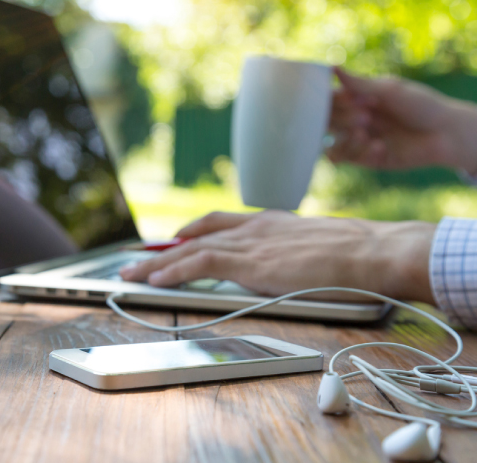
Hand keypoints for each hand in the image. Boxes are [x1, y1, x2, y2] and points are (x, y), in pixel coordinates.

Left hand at [120, 211, 435, 303]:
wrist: (371, 251)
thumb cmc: (356, 255)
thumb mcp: (316, 248)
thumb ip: (293, 254)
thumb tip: (286, 269)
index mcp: (268, 222)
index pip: (217, 222)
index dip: (190, 231)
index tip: (172, 238)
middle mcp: (253, 228)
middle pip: (195, 235)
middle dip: (163, 249)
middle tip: (136, 259)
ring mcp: (250, 243)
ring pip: (190, 250)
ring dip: (157, 263)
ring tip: (130, 274)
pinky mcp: (250, 262)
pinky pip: (200, 264)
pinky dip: (175, 271)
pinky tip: (156, 280)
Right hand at [328, 68, 476, 173]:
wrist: (445, 134)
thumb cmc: (422, 106)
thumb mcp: (390, 90)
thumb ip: (359, 84)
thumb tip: (331, 68)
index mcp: (357, 99)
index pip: (328, 101)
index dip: (333, 102)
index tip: (352, 99)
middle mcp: (354, 120)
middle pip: (326, 123)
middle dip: (342, 120)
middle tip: (365, 116)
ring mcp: (359, 140)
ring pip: (332, 144)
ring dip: (345, 139)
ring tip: (365, 134)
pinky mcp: (366, 159)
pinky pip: (349, 159)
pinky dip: (360, 152)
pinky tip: (381, 146)